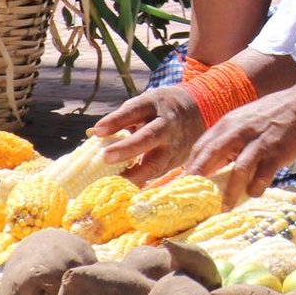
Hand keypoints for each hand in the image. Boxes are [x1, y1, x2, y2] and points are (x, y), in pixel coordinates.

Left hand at [92, 86, 207, 184]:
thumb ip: (124, 118)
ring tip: (116, 182)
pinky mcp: (177, 161)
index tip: (98, 131)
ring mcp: (174, 145)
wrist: (199, 111)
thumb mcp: (145, 104)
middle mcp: (167, 124)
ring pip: (157, 161)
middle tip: (106, 157)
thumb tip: (96, 135)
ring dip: (136, 173)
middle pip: (149, 136)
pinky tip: (125, 190)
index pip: (135, 110)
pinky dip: (142, 182)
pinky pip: (158, 173)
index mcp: (155, 105)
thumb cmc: (159, 109)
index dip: (117, 120)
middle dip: (128, 148)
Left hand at [182, 82, 295, 206]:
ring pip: (239, 169)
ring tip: (224, 208)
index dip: (191, 166)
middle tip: (192, 198)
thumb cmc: (272, 116)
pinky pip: (263, 175)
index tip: (183, 184)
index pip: (202, 146)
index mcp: (229, 123)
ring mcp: (260, 142)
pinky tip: (253, 193)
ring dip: (230, 191)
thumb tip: (209, 164)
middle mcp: (241, 131)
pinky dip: (256, 187)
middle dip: (200, 177)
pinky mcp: (278, 152)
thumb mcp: (244, 120)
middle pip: (212, 154)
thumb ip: (227, 139)